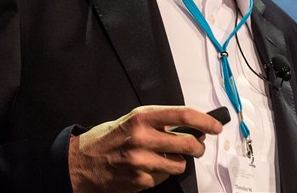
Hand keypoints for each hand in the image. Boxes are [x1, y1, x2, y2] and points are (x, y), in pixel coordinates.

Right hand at [69, 105, 224, 191]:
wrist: (80, 163)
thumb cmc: (109, 139)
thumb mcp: (134, 120)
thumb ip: (162, 122)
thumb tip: (194, 129)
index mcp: (143, 117)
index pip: (184, 115)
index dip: (205, 121)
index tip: (216, 127)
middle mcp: (143, 137)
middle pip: (187, 143)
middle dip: (199, 147)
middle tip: (198, 147)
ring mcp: (141, 161)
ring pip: (179, 164)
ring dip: (179, 162)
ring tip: (167, 158)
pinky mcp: (138, 180)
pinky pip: (163, 178)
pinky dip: (161, 174)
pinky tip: (149, 169)